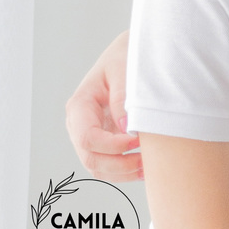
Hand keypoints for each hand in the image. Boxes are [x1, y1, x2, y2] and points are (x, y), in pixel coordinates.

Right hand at [65, 30, 141, 180]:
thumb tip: (127, 129)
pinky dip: (125, 172)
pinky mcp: (102, 142)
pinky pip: (108, 166)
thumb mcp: (124, 70)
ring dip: (124, 173)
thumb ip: (123, 97)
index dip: (113, 147)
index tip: (138, 141)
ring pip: (99, 168)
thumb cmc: (125, 58)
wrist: (128, 55)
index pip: (88, 138)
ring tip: (149, 166)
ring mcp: (88, 135)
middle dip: (120, 165)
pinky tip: (145, 166)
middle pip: (91, 158)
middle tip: (147, 159)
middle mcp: (78, 124)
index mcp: (80, 105)